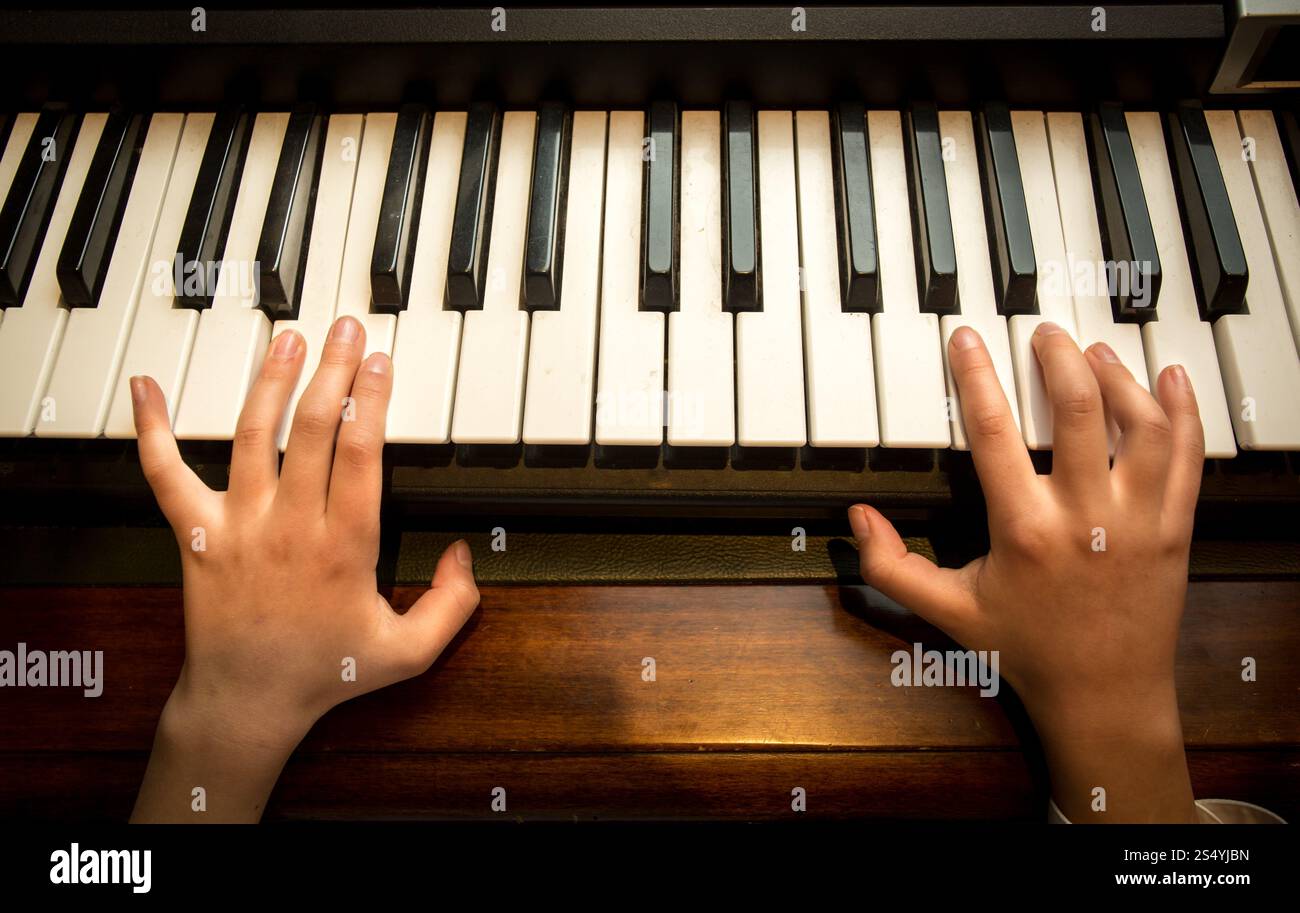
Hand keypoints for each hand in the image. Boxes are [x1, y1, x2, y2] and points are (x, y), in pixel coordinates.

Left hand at [131, 316, 478, 821]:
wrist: (247, 700)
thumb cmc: (326, 673)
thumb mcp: (410, 653)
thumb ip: (452, 605)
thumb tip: (466, 554)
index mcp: (345, 546)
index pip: (362, 453)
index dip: (372, 399)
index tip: (381, 362)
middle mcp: (291, 526)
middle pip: (313, 429)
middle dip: (333, 370)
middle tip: (346, 328)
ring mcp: (239, 526)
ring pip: (253, 436)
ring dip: (270, 380)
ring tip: (288, 338)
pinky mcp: (195, 534)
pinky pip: (164, 474)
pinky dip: (152, 429)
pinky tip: (144, 388)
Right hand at [850, 322, 1202, 822]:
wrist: (1103, 694)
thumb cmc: (1027, 649)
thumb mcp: (947, 612)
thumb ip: (893, 566)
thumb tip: (859, 519)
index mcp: (1025, 532)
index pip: (995, 432)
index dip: (978, 375)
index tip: (969, 338)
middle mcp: (1085, 518)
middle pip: (1078, 411)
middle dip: (1059, 358)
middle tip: (1043, 335)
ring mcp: (1138, 521)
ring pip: (1141, 425)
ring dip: (1120, 377)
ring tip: (1096, 353)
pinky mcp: (1176, 528)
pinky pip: (1188, 457)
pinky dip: (1183, 411)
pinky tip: (1169, 380)